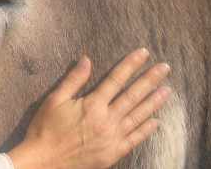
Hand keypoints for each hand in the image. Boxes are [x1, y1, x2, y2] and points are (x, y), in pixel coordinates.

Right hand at [6, 48, 170, 168]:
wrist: (43, 162)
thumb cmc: (45, 130)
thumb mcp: (55, 100)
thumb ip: (74, 79)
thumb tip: (86, 59)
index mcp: (92, 105)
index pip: (116, 79)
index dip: (131, 64)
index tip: (143, 53)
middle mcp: (106, 120)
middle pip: (133, 95)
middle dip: (150, 80)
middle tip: (165, 68)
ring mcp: (111, 138)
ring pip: (138, 116)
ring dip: (153, 102)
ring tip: (167, 90)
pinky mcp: (111, 154)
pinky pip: (133, 140)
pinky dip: (145, 130)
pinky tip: (155, 121)